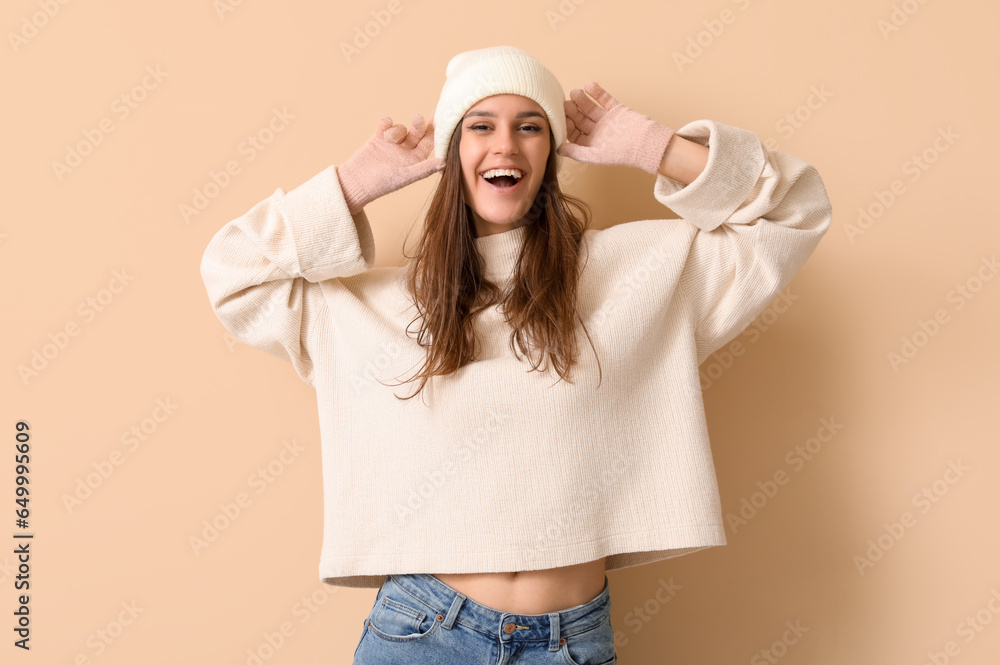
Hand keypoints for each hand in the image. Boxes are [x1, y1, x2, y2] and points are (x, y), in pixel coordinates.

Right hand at [337, 114, 445, 213]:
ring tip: (388, 139)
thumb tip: (444, 162)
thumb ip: (424, 169)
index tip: (441, 119)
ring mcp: (392, 143)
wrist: (356, 181)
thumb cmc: (382, 183)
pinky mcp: (378, 137)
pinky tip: (382, 130)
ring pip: (401, 128)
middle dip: (418, 124)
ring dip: (397, 130)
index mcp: (416, 160)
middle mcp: (406, 151)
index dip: (436, 132)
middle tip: (417, 119)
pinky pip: (386, 123)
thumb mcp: (405, 176)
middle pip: (417, 132)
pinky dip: (385, 123)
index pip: (429, 143)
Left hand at [557, 81, 674, 173]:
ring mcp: (607, 120)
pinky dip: (598, 92)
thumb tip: (558, 149)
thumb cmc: (621, 153)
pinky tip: (589, 85)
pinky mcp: (617, 110)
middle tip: (566, 103)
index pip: (574, 133)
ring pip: (591, 108)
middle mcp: (598, 132)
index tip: (561, 118)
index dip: (567, 125)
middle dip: (573, 111)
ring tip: (576, 92)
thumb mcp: (595, 155)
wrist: (645, 143)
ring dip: (583, 100)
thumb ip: (576, 152)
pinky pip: (605, 99)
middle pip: (581, 119)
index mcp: (591, 144)